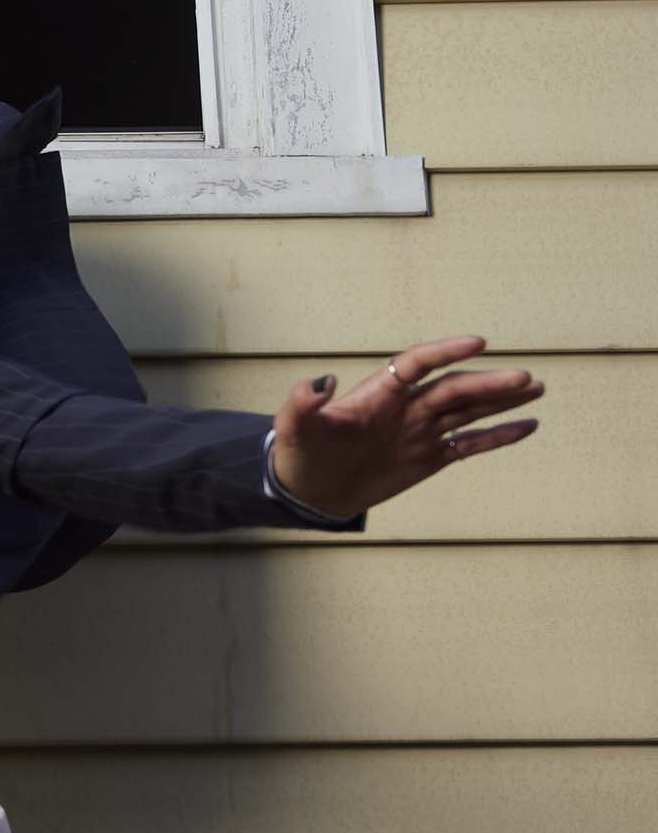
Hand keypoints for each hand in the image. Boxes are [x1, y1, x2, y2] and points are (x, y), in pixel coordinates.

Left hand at [269, 335, 543, 518]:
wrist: (310, 490)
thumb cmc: (301, 454)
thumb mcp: (294, 429)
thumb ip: (301, 404)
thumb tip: (319, 381)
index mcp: (379, 393)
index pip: (417, 364)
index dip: (446, 351)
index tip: (479, 343)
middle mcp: (406, 407)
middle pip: (454, 388)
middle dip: (489, 383)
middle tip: (525, 377)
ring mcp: (421, 431)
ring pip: (469, 410)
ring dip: (501, 399)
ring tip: (537, 388)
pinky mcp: (429, 457)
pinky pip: (470, 444)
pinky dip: (499, 436)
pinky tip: (529, 426)